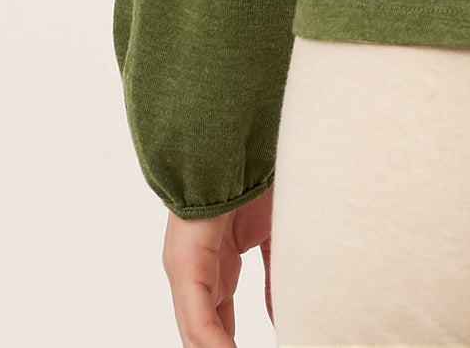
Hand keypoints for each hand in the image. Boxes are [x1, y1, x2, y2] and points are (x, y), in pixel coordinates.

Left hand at [161, 186, 273, 345]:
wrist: (240, 142)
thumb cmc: (257, 174)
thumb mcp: (275, 235)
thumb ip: (277, 275)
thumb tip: (285, 313)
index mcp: (217, 263)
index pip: (220, 319)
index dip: (233, 343)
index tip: (266, 347)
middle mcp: (196, 271)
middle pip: (207, 330)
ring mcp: (186, 271)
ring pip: (198, 332)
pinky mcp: (184, 266)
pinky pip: (198, 320)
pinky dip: (211, 344)